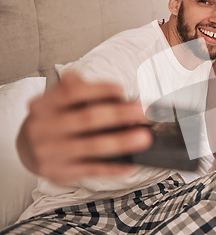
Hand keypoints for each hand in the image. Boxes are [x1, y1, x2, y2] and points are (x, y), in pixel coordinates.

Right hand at [16, 71, 152, 183]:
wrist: (26, 148)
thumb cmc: (52, 121)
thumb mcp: (57, 100)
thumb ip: (79, 90)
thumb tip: (110, 88)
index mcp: (44, 105)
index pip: (72, 93)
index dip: (98, 90)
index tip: (121, 89)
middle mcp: (43, 128)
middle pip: (86, 119)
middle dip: (119, 115)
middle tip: (143, 112)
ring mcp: (49, 152)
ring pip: (91, 146)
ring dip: (121, 142)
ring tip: (143, 137)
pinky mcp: (58, 172)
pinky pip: (91, 170)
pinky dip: (112, 168)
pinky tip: (129, 164)